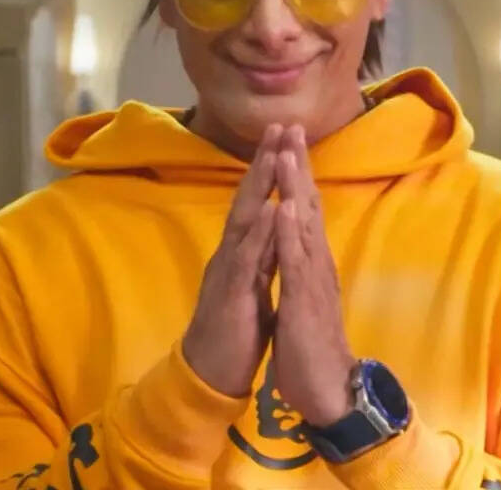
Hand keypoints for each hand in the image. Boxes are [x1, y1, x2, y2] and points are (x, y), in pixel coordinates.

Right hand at [182, 124, 281, 397]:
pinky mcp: (231, 293)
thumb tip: (274, 233)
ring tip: (274, 151)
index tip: (289, 137)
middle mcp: (233, 253)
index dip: (274, 171)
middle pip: (250, 199)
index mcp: (243, 253)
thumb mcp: (254, 287)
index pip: (260, 203)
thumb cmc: (234, 332)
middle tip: (282, 124)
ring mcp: (229, 270)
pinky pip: (245, 258)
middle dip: (267, 161)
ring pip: (245, 219)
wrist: (210, 376)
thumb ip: (262, 258)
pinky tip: (268, 209)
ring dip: (260, 185)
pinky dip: (258, 232)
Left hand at [271, 126, 355, 427]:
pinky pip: (296, 261)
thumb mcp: (303, 297)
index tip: (287, 140)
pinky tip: (287, 207)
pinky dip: (291, 232)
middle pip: (308, 205)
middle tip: (291, 125)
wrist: (329, 389)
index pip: (303, 209)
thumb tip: (299, 242)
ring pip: (303, 225)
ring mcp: (312, 278)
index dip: (295, 174)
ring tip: (287, 151)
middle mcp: (316, 262)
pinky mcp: (305, 299)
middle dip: (298, 165)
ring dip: (295, 187)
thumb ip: (302, 267)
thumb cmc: (312, 345)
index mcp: (311, 261)